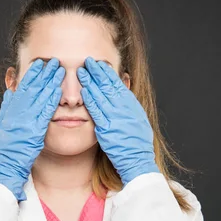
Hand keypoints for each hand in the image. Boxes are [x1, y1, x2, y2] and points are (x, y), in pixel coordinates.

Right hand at [0, 58, 64, 200]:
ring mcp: (27, 120)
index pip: (22, 87)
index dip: (31, 74)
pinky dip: (51, 99)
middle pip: (33, 88)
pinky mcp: (36, 129)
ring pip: (40, 96)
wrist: (8, 163)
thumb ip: (8, 106)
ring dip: (50, 82)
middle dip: (44, 73)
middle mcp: (18, 112)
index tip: (39, 64)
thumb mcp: (3, 123)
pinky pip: (45, 111)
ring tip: (59, 70)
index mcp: (11, 109)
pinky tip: (58, 89)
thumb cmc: (6, 146)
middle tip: (53, 61)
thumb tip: (12, 91)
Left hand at [77, 56, 159, 184]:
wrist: (137, 158)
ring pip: (101, 95)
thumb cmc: (137, 141)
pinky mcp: (107, 128)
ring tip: (82, 71)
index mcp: (131, 105)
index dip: (107, 73)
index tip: (100, 64)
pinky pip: (97, 111)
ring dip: (90, 82)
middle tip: (88, 61)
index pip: (118, 84)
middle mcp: (124, 108)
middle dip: (97, 72)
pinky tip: (84, 91)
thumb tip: (125, 86)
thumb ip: (129, 103)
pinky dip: (90, 100)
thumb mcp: (138, 118)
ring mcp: (115, 118)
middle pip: (108, 86)